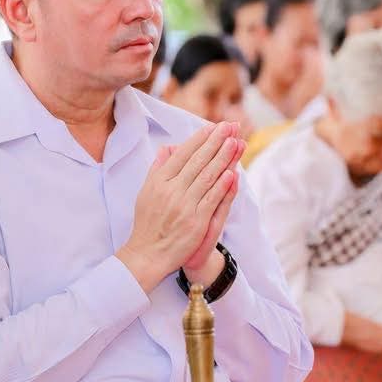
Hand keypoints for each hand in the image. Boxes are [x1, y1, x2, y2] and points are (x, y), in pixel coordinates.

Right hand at [116, 122, 243, 292]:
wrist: (147, 254)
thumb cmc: (147, 223)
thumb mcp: (146, 192)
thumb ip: (157, 169)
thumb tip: (166, 148)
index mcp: (159, 181)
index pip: (182, 155)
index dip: (198, 140)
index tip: (211, 127)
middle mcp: (171, 191)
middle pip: (197, 161)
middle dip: (215, 142)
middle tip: (229, 126)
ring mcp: (184, 206)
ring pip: (207, 177)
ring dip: (223, 158)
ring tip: (235, 142)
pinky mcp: (195, 221)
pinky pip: (211, 199)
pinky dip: (222, 185)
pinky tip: (232, 172)